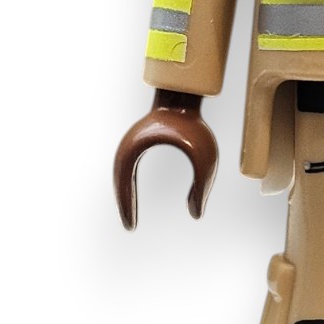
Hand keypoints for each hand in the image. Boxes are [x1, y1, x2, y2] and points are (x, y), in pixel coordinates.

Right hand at [114, 90, 218, 227]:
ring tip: (130, 219)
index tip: (131, 227)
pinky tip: (135, 200)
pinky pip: (129, 170)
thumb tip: (196, 214)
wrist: (184, 95)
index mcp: (134, 150)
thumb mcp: (204, 158)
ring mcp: (132, 143)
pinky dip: (129, 186)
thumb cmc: (194, 124)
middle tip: (130, 227)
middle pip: (119, 183)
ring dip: (126, 196)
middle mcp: (127, 147)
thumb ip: (202, 187)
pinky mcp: (139, 143)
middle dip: (124, 205)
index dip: (127, 207)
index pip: (123, 185)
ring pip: (122, 177)